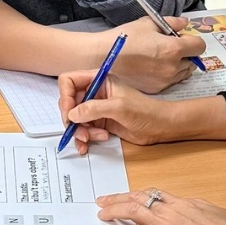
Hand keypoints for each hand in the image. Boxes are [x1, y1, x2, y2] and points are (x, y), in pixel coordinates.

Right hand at [58, 72, 186, 147]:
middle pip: (69, 103)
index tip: (69, 112)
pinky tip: (90, 144)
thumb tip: (72, 114)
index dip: (65, 96)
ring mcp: (97, 108)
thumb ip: (94, 108)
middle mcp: (95, 93)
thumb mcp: (119, 107)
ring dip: (79, 131)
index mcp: (99, 80)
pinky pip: (83, 130)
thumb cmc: (146, 112)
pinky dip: (84, 138)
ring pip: (75, 119)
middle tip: (79, 131)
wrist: (160, 127)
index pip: (69, 81)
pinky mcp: (100, 122)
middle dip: (71, 119)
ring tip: (90, 138)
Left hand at [96, 187, 225, 224]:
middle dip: (118, 198)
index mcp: (184, 203)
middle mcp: (171, 211)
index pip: (154, 194)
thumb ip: (199, 209)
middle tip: (104, 199)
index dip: (138, 194)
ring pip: (132, 212)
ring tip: (101, 212)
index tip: (128, 195)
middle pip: (138, 199)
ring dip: (114, 211)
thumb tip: (192, 209)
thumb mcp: (215, 213)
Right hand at [104, 16, 205, 92]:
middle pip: (193, 61)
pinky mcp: (156, 89)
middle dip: (187, 53)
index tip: (183, 38)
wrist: (104, 57)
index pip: (199, 46)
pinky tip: (154, 67)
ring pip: (183, 73)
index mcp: (173, 48)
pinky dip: (168, 74)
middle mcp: (172, 67)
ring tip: (162, 57)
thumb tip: (184, 23)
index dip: (193, 40)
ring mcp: (164, 80)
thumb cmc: (124, 38)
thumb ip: (171, 23)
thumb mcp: (148, 23)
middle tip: (172, 47)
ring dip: (179, 65)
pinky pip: (171, 81)